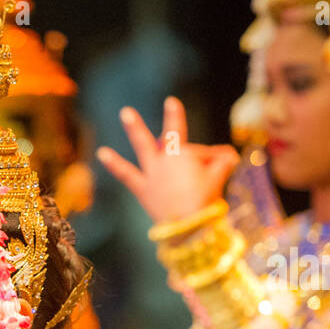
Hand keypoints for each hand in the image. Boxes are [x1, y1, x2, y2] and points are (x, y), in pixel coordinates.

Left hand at [96, 98, 239, 223]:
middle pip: (170, 136)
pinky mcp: (142, 188)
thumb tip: (228, 156)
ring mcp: (153, 172)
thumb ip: (222, 162)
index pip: (200, 150)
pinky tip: (101, 153)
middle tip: (171, 103)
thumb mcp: (219, 177)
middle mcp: (167, 159)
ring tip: (126, 113)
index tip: (223, 153)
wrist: (188, 225)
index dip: (212, 154)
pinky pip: (126, 174)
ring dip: (135, 128)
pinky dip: (114, 164)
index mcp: (187, 155)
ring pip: (144, 146)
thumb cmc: (206, 201)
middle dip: (173, 118)